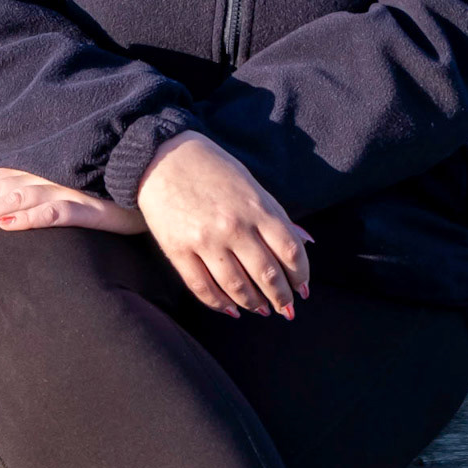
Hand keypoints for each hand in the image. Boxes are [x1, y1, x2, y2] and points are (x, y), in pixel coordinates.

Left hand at [0, 168, 148, 237]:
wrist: (155, 185)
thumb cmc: (111, 195)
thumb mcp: (69, 193)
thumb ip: (38, 198)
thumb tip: (1, 215)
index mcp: (40, 171)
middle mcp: (50, 175)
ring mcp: (70, 189)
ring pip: (18, 196)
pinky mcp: (93, 206)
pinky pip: (56, 209)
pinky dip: (30, 215)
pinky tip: (7, 224)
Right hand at [136, 131, 310, 318]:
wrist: (162, 157)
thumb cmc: (212, 170)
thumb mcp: (251, 185)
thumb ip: (277, 216)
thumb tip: (306, 244)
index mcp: (256, 208)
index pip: (290, 251)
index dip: (301, 275)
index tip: (303, 289)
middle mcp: (233, 227)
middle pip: (267, 274)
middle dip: (282, 297)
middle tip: (287, 309)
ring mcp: (204, 241)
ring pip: (237, 287)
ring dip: (254, 304)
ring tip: (262, 310)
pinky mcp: (178, 251)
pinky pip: (203, 288)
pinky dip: (220, 304)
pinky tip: (231, 309)